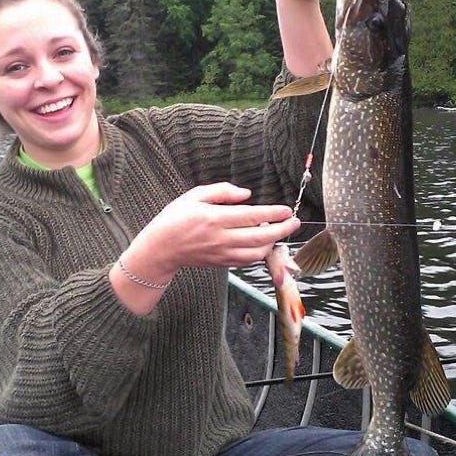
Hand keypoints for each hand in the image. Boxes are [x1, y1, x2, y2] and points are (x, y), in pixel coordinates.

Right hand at [130, 183, 300, 279]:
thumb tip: (247, 194)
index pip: (252, 216)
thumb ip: (222, 192)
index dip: (273, 213)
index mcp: (214, 218)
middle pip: (261, 236)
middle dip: (282, 230)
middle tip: (294, 222)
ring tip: (279, 231)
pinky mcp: (222, 263)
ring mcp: (222, 254)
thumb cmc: (175, 218)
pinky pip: (247, 260)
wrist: (161, 248)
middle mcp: (221, 238)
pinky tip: (264, 243)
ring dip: (273, 243)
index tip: (287, 210)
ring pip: (257, 252)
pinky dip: (260, 253)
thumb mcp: (194, 195)